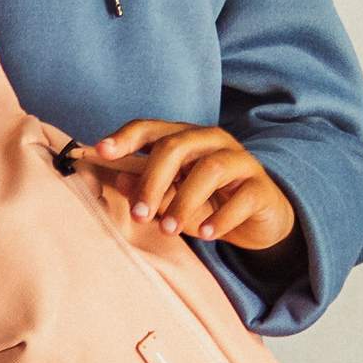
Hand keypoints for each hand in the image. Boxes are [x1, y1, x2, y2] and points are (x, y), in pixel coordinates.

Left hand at [79, 119, 293, 251]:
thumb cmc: (207, 203)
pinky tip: (205, 234)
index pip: (151, 128)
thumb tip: (119, 179)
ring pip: (210, 168)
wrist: (258, 219)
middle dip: (152, 181)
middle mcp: (212, 142)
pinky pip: (241, 198)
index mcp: (184, 139)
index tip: (101, 152)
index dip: (125, 137)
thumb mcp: (171, 199)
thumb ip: (147, 189)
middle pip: (177, 146)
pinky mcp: (260, 187)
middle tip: (139, 215)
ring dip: (184, 201)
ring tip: (169, 229)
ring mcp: (240, 161)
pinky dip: (220, 218)